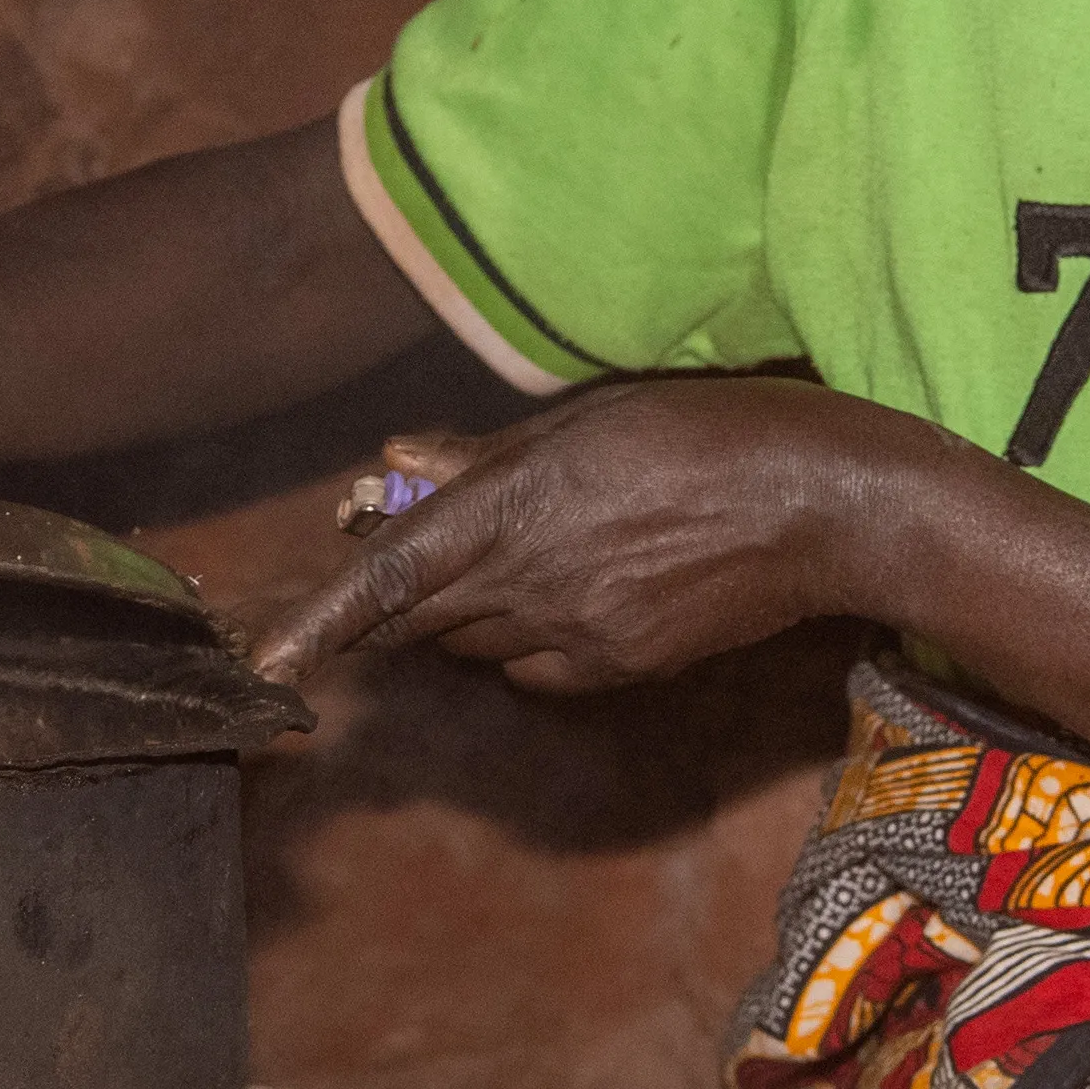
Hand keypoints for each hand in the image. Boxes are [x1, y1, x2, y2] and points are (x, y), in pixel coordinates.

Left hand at [248, 379, 924, 692]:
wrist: (822, 506)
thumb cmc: (709, 432)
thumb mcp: (589, 417)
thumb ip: (487, 456)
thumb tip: (403, 465)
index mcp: (517, 507)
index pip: (389, 576)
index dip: (319, 621)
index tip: (267, 659)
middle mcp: (534, 583)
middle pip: (420, 619)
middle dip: (402, 596)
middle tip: (427, 550)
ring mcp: (577, 635)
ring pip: (475, 647)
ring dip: (465, 615)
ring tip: (522, 558)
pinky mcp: (620, 669)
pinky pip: (535, 671)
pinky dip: (521, 643)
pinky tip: (572, 598)